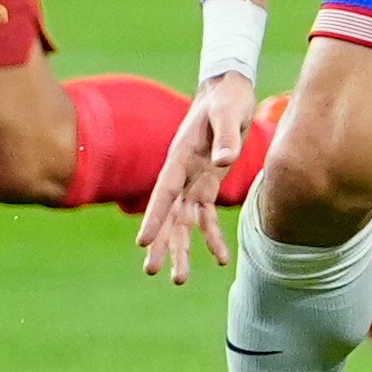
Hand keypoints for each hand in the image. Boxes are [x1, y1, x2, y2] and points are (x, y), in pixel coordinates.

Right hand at [138, 73, 254, 284]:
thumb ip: (226, 136)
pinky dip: (212, 236)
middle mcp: (182, 173)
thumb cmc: (226, 99)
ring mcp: (193, 181)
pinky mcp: (208, 185)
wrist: (229, 91)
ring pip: (183, 222)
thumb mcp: (229, 112)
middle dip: (160, 243)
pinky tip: (220, 259)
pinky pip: (206, 216)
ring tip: (179, 280)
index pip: (164, 192)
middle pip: (168, 214)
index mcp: (180, 157)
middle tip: (152, 271)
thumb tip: (223, 161)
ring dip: (181, 249)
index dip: (154, 217)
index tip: (142, 242)